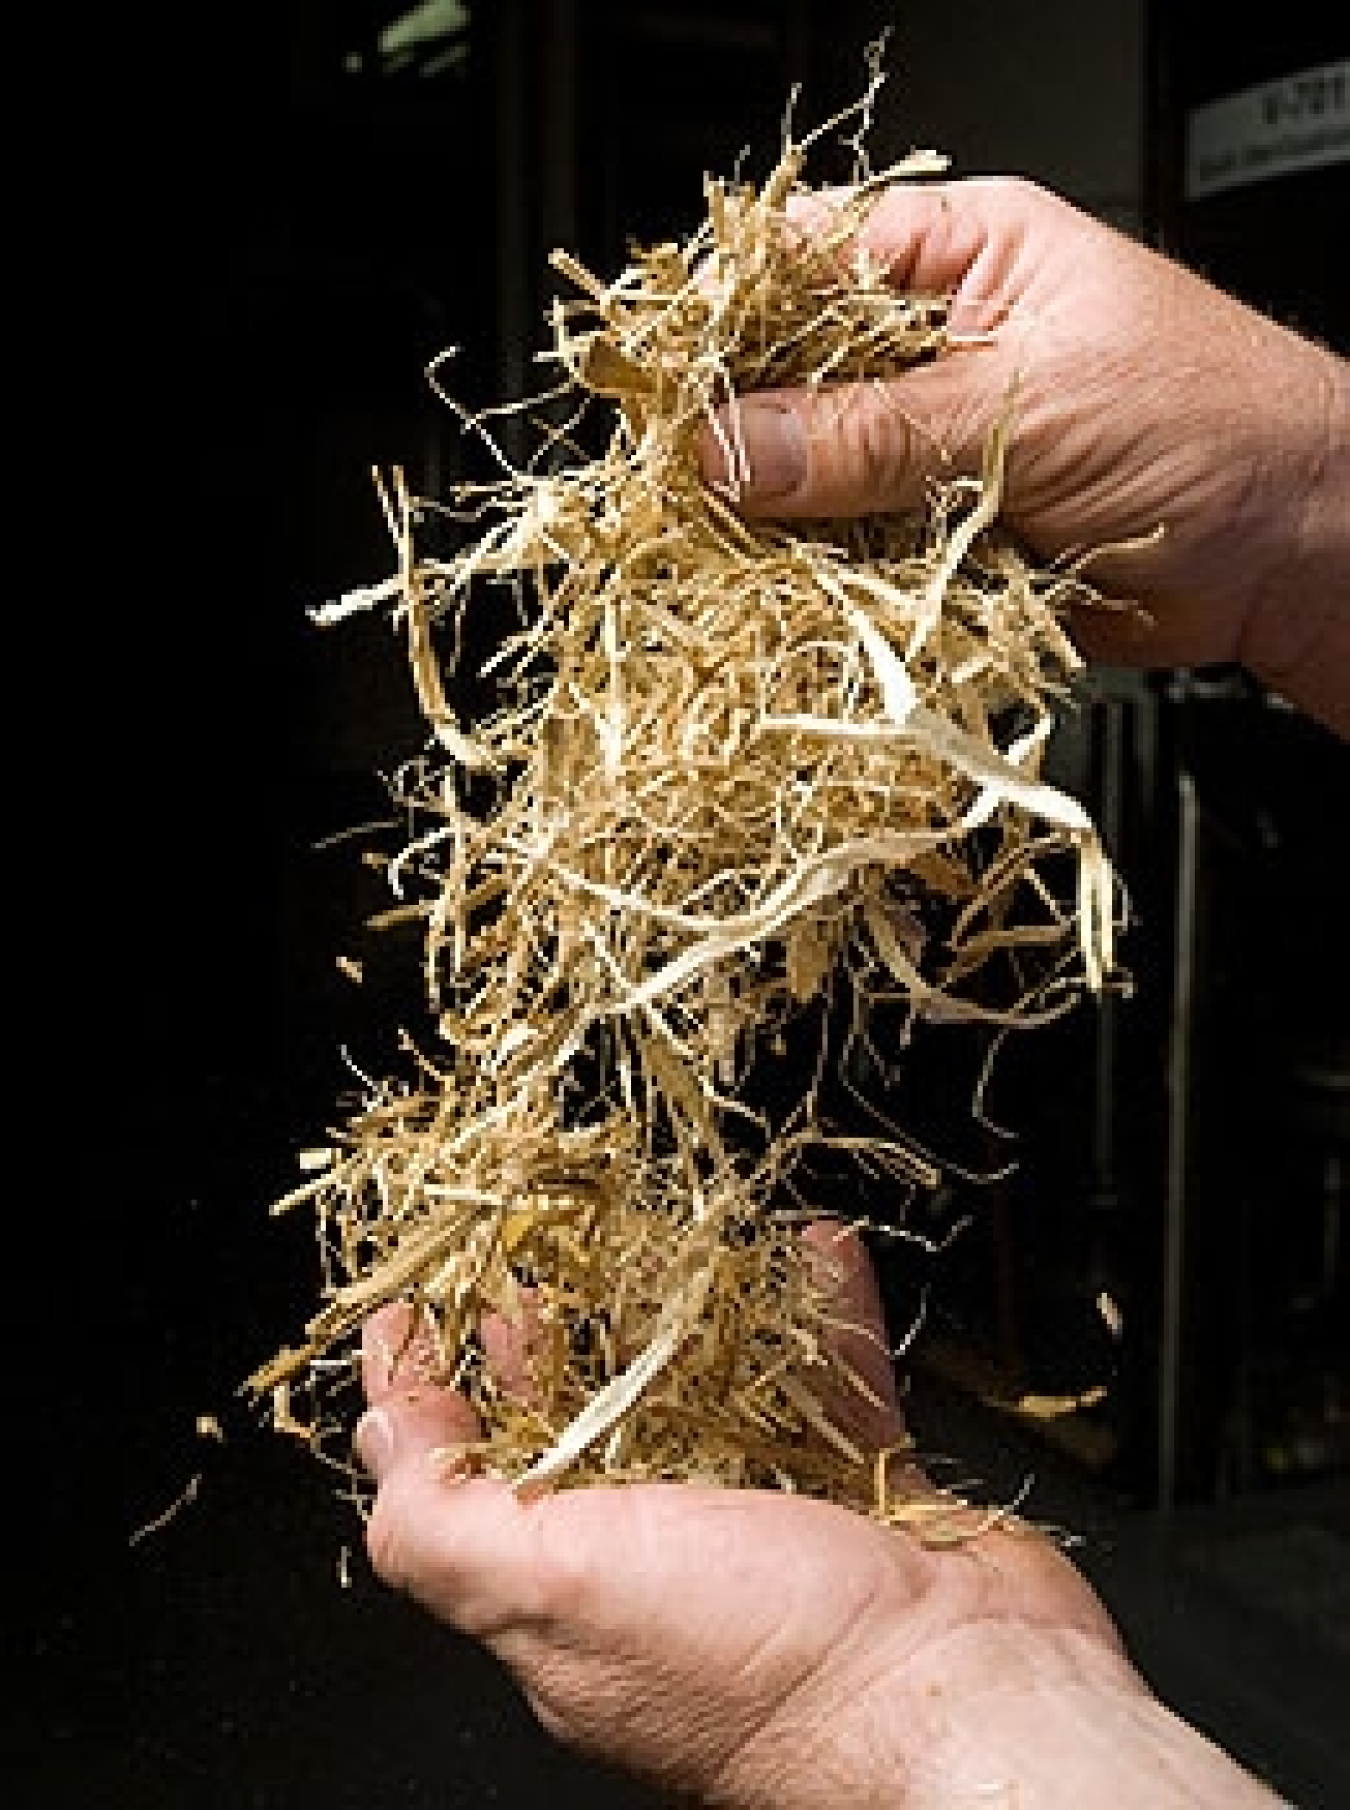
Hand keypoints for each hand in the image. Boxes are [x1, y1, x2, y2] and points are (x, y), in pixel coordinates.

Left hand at [355, 1229, 1277, 1805]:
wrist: (968, 1704)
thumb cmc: (765, 1663)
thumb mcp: (556, 1591)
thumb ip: (445, 1528)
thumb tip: (380, 1446)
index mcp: (570, 1598)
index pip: (466, 1485)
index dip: (425, 1396)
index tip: (407, 1312)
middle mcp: (661, 1566)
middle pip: (583, 1428)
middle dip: (553, 1336)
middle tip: (534, 1249)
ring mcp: (767, 1532)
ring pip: (712, 1395)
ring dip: (694, 1312)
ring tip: (675, 1234)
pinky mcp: (861, 1500)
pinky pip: (833, 1386)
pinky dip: (823, 1319)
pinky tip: (817, 1254)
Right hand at [699, 176, 1349, 735]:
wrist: (1292, 552)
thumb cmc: (1214, 423)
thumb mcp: (1027, 404)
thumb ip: (873, 433)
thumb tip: (737, 447)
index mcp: (958, 258)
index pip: (803, 265)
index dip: (728, 321)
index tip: (671, 387)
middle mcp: (932, 351)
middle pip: (790, 382)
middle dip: (742, 439)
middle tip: (687, 490)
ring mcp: (931, 451)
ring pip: (812, 482)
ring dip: (777, 527)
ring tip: (727, 557)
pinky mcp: (938, 540)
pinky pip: (852, 558)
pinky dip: (823, 586)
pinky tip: (790, 601)